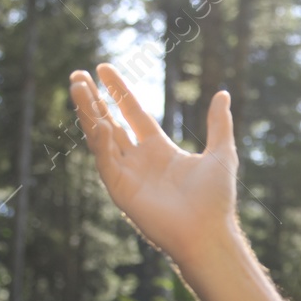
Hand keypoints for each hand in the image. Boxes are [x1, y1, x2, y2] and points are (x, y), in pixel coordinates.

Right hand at [68, 62, 236, 263]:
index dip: (119, 91)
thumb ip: (219, 123)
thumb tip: (223, 94)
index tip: (103, 68)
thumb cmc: (216, 200)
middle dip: (93, 100)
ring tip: (77, 86)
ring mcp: (127, 175)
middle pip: (109, 122)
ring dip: (88, 113)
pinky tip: (100, 122)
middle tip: (78, 75)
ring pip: (100, 137)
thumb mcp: (221, 153)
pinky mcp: (120, 190)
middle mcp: (139, 160)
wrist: (208, 233)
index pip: (132, 113)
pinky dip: (101, 142)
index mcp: (159, 150)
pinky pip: (106, 161)